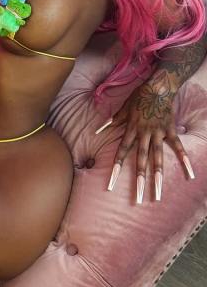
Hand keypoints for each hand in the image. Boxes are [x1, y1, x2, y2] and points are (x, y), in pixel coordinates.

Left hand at [95, 72, 195, 203]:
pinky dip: (184, 160)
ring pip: (158, 159)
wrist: (158, 87)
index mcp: (131, 131)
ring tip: (159, 194)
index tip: (110, 185)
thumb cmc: (138, 98)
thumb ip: (111, 122)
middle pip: (140, 161)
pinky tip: (190, 174)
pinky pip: (178, 148)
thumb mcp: (122, 109)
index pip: (121, 153)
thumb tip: (97, 131)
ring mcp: (159, 134)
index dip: (115, 169)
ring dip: (158, 177)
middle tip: (138, 199)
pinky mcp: (171, 131)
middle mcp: (144, 135)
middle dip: (138, 180)